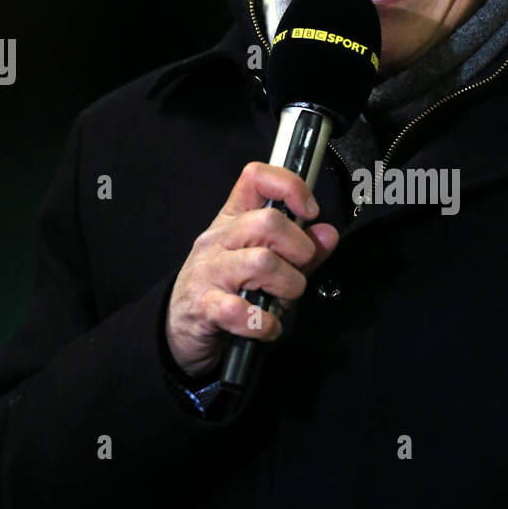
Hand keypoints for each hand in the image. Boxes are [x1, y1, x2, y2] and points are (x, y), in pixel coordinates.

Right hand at [165, 162, 338, 378]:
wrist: (180, 330)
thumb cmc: (224, 292)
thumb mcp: (264, 266)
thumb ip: (299, 251)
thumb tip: (328, 234)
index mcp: (233, 221)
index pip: (256, 178)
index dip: (290, 187)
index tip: (309, 212)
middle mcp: (218, 240)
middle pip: (269, 222)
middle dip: (299, 251)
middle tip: (297, 272)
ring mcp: (208, 272)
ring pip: (262, 262)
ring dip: (287, 287)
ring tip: (282, 301)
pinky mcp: (203, 307)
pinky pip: (241, 310)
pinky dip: (264, 323)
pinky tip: (267, 326)